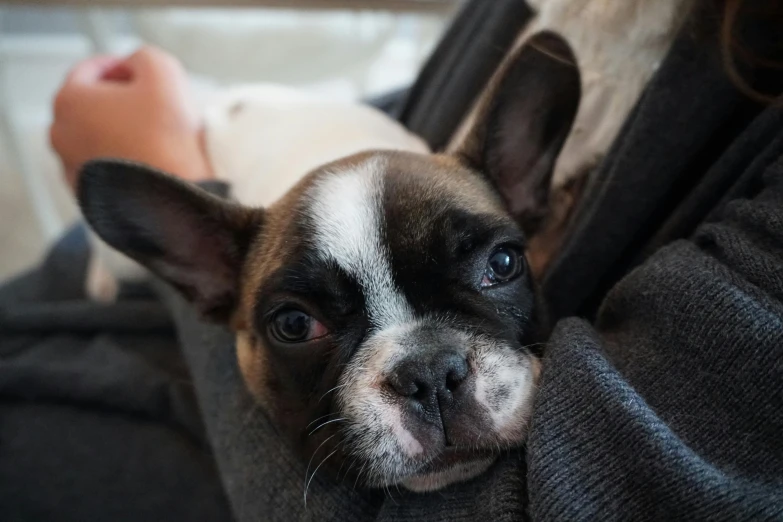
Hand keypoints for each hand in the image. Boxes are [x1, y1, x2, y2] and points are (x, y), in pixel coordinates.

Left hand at [50, 46, 212, 190]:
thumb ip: (144, 56)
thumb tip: (135, 67)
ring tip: (158, 139)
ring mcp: (72, 168)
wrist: (174, 202)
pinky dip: (123, 159)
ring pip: (99, 136)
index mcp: (70, 100)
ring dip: (123, 131)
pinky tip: (151, 163)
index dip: (125, 67)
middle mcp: (60, 134)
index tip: (149, 77)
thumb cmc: (167, 139)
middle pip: (93, 104)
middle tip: (157, 108)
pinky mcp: (89, 195)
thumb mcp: (164, 72)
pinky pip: (105, 166)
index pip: (93, 69)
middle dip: (123, 101)